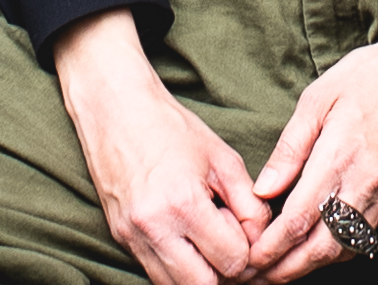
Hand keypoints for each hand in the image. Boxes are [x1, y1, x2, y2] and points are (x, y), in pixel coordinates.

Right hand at [55, 10, 268, 284]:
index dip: (249, 249)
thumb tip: (262, 239)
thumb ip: (249, 204)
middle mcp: (154, 227)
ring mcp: (132, 237)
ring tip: (210, 243)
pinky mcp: (120, 239)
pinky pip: (156, 275)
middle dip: (226, 271)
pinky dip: (178, 269)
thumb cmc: (171, 128)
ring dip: (201, 274)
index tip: (248, 228)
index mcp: (183, 203)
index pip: (232, 260)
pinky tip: (188, 241)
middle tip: (232, 244)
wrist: (115, 110)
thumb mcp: (222, 159)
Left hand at [243, 0, 377, 279]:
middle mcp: (364, 180)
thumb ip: (290, 147)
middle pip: (322, 246)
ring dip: (311, 266)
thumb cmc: (370, 74)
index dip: (272, 246)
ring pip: (345, 248)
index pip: (300, 217)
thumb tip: (264, 189)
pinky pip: (365, 235)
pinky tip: (318, 251)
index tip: (249, 258)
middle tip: (259, 277)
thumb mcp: (319, 96)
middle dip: (287, 268)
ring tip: (281, 271)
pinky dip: (338, 252)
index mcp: (339, 153)